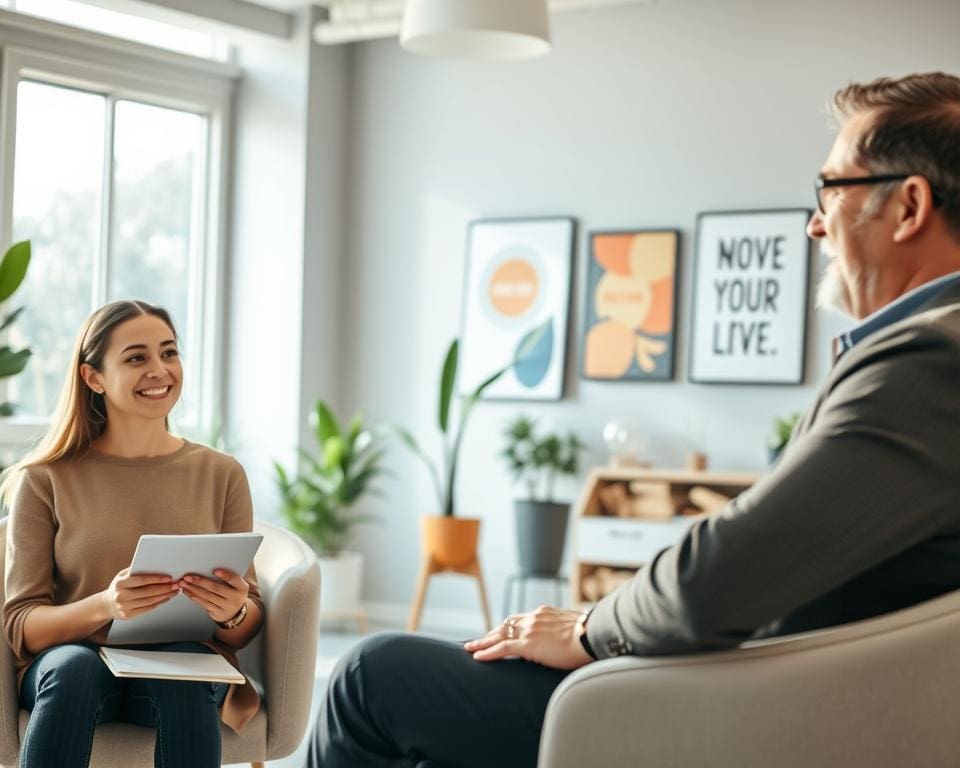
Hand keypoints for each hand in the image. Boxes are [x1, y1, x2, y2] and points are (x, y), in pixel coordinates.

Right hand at [101, 568, 177, 620]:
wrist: (106, 604)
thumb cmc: (119, 586)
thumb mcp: (122, 575)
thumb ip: (136, 569)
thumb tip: (155, 563)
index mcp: (120, 583)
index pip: (141, 580)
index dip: (156, 579)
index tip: (169, 577)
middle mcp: (121, 596)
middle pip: (147, 592)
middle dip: (164, 588)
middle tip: (176, 584)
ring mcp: (124, 607)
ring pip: (150, 601)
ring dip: (165, 596)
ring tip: (175, 591)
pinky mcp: (129, 615)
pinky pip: (148, 608)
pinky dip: (159, 602)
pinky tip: (166, 597)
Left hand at [179, 569, 248, 624]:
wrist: (235, 612)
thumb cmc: (233, 592)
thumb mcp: (237, 584)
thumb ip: (229, 576)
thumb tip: (211, 567)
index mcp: (241, 587)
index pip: (234, 579)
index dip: (225, 575)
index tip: (215, 571)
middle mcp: (235, 598)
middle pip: (216, 588)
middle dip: (200, 582)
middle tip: (188, 577)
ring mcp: (226, 606)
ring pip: (207, 596)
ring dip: (193, 589)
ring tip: (184, 583)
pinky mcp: (216, 613)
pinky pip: (203, 603)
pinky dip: (193, 596)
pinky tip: (187, 591)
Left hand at [464, 606, 593, 669]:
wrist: (593, 635)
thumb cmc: (591, 635)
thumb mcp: (575, 627)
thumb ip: (565, 630)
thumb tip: (570, 637)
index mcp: (545, 613)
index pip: (521, 619)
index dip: (509, 626)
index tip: (501, 631)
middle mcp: (534, 618)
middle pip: (506, 624)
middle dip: (492, 632)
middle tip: (480, 640)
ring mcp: (530, 630)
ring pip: (500, 634)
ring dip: (484, 641)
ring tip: (471, 648)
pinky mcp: (528, 644)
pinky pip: (502, 648)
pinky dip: (488, 651)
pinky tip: (477, 656)